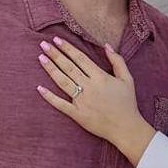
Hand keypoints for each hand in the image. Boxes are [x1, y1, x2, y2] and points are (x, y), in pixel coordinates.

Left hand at [36, 37, 155, 165]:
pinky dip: (50, 97)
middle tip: (43, 44)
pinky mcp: (77, 114)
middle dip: (55, 54)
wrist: (126, 128)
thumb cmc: (127, 103)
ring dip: (51, 69)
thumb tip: (106, 45)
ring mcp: (82, 101)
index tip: (57, 39)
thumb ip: (118, 61)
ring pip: (63, 82)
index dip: (68, 48)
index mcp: (100, 77)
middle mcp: (89, 87)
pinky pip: (61, 104)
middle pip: (69, 67)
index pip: (80, 58)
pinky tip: (39, 88)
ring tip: (41, 58)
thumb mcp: (127, 79)